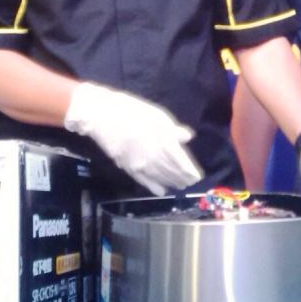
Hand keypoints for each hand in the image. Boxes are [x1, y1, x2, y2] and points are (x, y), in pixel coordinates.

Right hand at [64, 82, 202, 195]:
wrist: (103, 116)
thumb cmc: (132, 111)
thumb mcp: (157, 115)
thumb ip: (173, 130)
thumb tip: (188, 138)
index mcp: (164, 143)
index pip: (182, 164)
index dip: (191, 172)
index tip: (197, 176)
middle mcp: (155, 158)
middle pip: (173, 173)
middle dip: (183, 179)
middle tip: (190, 182)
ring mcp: (141, 165)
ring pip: (161, 179)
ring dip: (172, 183)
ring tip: (179, 185)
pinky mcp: (128, 168)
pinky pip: (144, 181)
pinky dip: (154, 187)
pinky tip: (161, 191)